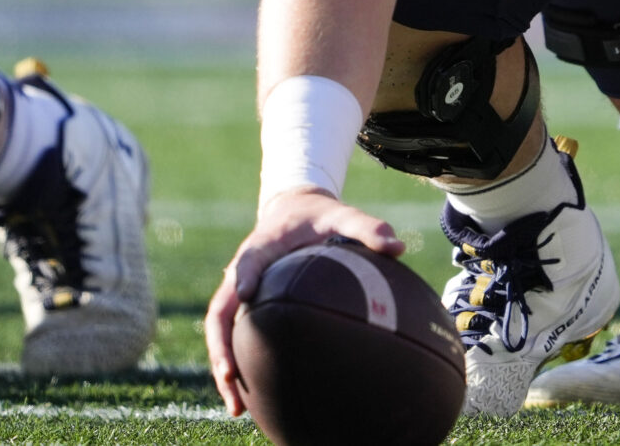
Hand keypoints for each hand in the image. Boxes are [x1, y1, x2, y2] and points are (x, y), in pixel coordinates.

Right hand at [205, 189, 403, 413]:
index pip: (250, 260)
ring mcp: (239, 292)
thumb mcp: (341, 215)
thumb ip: (367, 228)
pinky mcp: (245, 308)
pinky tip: (251, 401)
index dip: (246, 274)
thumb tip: (399, 248)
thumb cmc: (318, 218)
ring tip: (236, 408)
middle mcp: (242, 272)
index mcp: (263, 246)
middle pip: (220, 311)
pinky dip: (238, 366)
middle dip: (221, 345)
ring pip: (221, 332)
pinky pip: (235, 338)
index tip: (246, 292)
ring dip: (225, 366)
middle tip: (230, 376)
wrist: (293, 211)